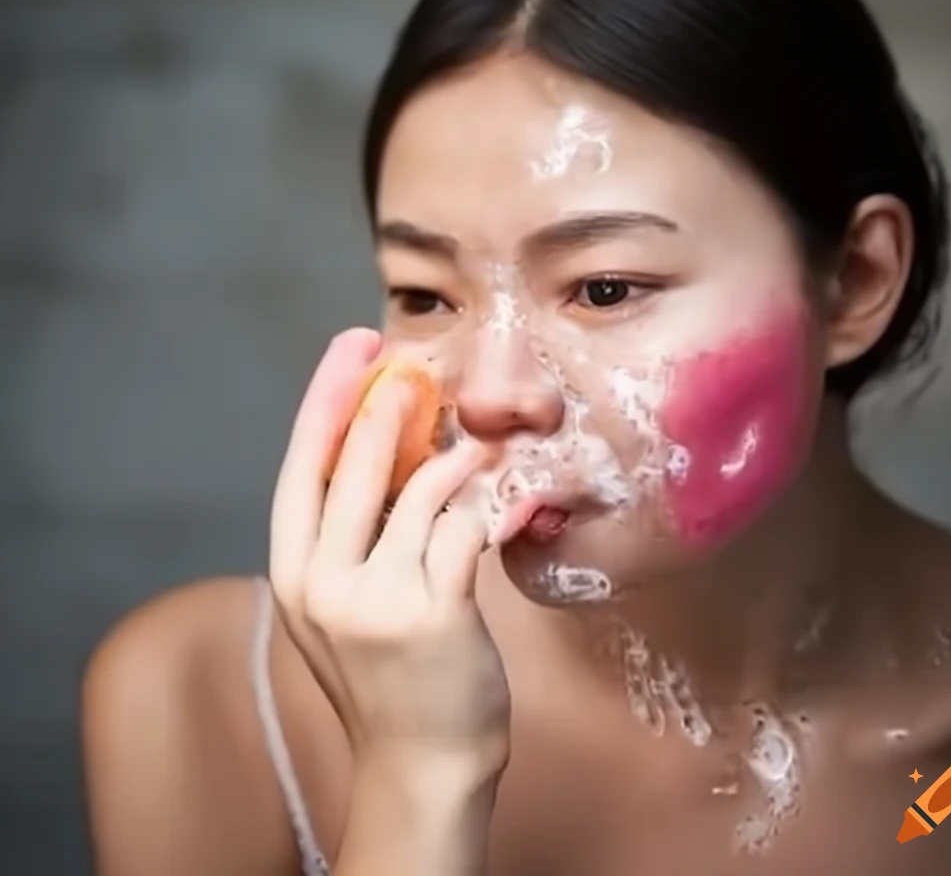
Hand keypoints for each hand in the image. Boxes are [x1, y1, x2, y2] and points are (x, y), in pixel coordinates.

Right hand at [269, 329, 510, 779]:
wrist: (419, 761)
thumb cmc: (384, 675)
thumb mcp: (343, 606)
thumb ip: (351, 538)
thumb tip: (389, 450)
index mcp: (295, 576)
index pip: (300, 470)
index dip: (324, 403)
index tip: (348, 351)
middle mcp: (324, 584)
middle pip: (352, 469)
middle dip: (383, 408)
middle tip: (409, 370)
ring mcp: (378, 600)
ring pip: (418, 494)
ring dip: (451, 461)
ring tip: (472, 449)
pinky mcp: (434, 612)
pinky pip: (462, 530)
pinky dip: (480, 508)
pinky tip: (493, 501)